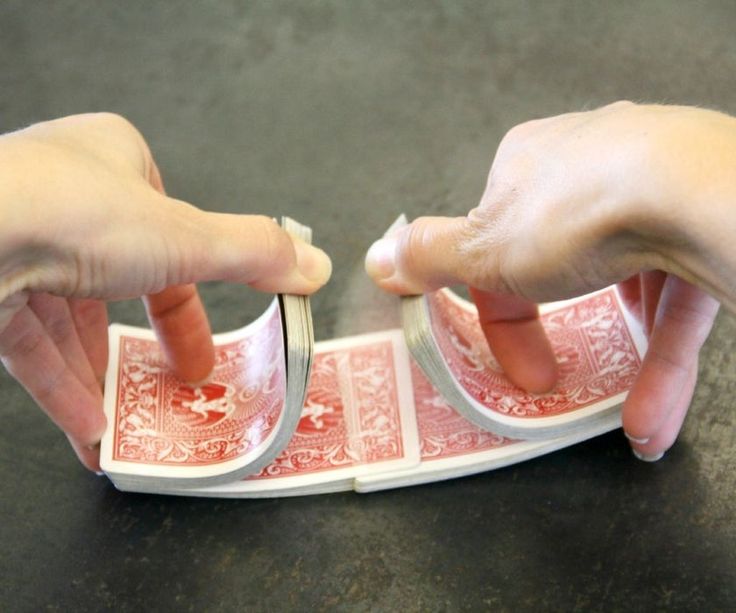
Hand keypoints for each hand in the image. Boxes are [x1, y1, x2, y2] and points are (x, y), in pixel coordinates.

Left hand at [0, 113, 331, 470]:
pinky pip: (29, 344)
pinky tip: (89, 428)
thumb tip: (314, 266)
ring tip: (132, 422)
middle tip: (180, 383)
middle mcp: (62, 193)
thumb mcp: (187, 236)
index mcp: (114, 162)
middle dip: (150, 341)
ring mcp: (15, 239)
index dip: (194, 293)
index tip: (210, 341)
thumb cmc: (72, 212)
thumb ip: (252, 253)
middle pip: (121, 281)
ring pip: (71, 318)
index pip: (168, 232)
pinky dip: (63, 387)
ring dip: (105, 376)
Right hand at [366, 101, 735, 460]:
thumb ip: (429, 255)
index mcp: (530, 164)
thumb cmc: (582, 210)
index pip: (496, 243)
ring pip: (626, 289)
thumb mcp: (483, 246)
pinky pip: (678, 300)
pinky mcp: (704, 225)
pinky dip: (664, 361)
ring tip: (620, 415)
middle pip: (561, 265)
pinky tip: (653, 414)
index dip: (493, 309)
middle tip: (548, 378)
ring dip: (620, 362)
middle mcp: (593, 166)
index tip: (497, 356)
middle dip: (555, 332)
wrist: (698, 196)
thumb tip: (379, 257)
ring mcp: (655, 191)